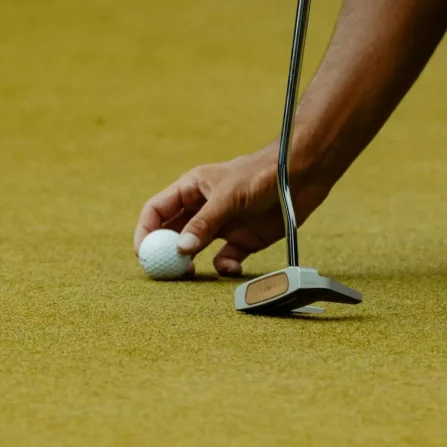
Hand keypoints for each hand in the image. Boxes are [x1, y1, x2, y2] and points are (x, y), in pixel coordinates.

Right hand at [133, 149, 328, 276]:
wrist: (303, 174)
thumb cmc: (262, 173)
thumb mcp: (228, 196)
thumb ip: (204, 223)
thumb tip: (180, 250)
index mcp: (192, 188)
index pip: (157, 210)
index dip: (146, 231)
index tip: (144, 253)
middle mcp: (203, 208)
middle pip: (172, 233)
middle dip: (166, 252)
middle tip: (165, 271)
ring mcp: (223, 225)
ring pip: (196, 249)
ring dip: (191, 263)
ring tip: (190, 273)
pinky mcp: (243, 240)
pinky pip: (225, 259)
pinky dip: (224, 267)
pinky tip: (231, 266)